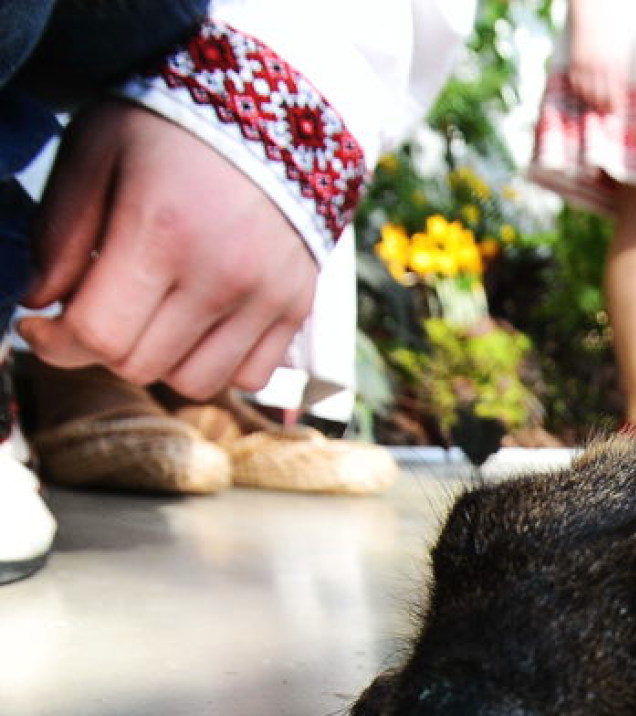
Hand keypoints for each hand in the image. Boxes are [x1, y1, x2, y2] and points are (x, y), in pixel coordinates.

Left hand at [20, 100, 317, 399]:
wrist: (274, 112)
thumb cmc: (173, 127)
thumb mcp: (96, 152)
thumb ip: (59, 233)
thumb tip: (40, 302)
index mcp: (163, 234)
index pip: (99, 334)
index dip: (54, 343)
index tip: (39, 325)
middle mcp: (222, 276)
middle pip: (141, 365)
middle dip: (102, 348)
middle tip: (94, 313)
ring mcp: (267, 297)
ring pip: (195, 383)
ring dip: (160, 361)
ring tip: (150, 320)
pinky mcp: (296, 307)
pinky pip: (251, 376)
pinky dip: (218, 363)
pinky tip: (199, 326)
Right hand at [565, 0, 623, 113]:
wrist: (592, 11)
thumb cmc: (610, 28)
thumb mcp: (620, 49)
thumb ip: (619, 67)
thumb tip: (620, 85)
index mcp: (616, 65)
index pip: (615, 93)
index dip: (615, 106)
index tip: (615, 113)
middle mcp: (601, 67)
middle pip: (601, 97)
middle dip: (603, 108)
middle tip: (603, 116)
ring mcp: (586, 65)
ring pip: (587, 93)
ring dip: (590, 102)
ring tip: (593, 108)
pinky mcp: (575, 61)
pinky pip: (575, 83)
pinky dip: (578, 91)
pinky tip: (581, 94)